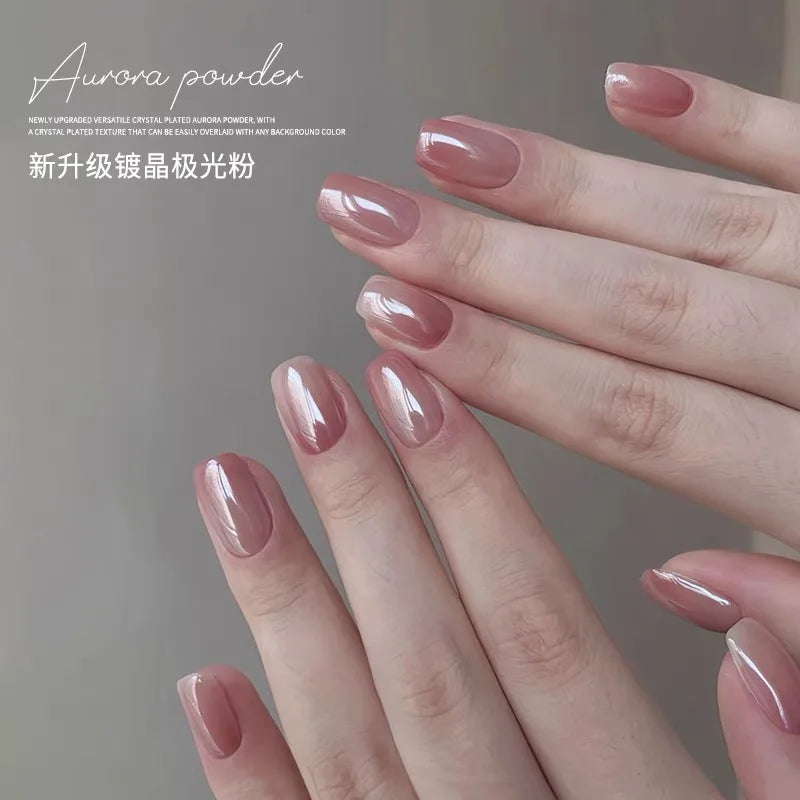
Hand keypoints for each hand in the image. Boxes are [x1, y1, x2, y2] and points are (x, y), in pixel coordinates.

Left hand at [179, 355, 798, 798]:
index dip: (473, 500)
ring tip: (234, 484)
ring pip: (349, 733)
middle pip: (429, 656)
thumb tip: (757, 645)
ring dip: (284, 601)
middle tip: (309, 396)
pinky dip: (250, 778)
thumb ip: (787, 782)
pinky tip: (206, 685)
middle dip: (364, 511)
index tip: (417, 391)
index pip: (538, 628)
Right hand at [316, 63, 799, 547]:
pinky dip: (721, 116)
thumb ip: (794, 607)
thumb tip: (683, 588)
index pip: (637, 416)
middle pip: (640, 305)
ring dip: (564, 185)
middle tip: (376, 223)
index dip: (510, 370)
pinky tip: (629, 91)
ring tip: (448, 153)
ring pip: (701, 223)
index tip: (403, 332)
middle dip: (490, 263)